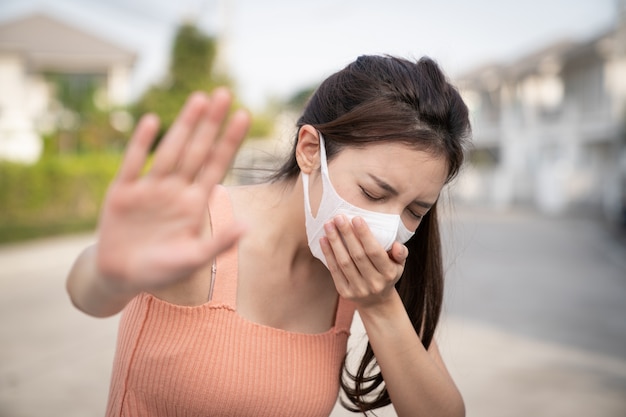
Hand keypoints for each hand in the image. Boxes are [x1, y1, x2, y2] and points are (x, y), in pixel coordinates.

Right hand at [96, 88, 249, 292]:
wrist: (120, 276)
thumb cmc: (161, 270)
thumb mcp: (193, 259)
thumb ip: (218, 244)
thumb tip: (247, 227)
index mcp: (194, 203)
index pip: (216, 165)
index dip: (229, 141)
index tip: (244, 116)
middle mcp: (175, 190)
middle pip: (197, 150)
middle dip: (211, 123)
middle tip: (224, 93)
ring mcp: (149, 188)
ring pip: (170, 150)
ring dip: (184, 125)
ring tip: (199, 99)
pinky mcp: (122, 192)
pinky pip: (133, 163)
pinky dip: (141, 144)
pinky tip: (151, 122)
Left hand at [320, 215, 407, 307]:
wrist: (377, 302)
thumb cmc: (387, 274)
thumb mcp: (399, 265)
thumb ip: (400, 253)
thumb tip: (396, 244)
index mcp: (388, 273)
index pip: (374, 252)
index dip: (364, 235)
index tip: (356, 218)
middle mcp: (374, 283)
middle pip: (357, 255)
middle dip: (347, 234)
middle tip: (338, 217)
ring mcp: (358, 289)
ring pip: (344, 262)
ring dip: (335, 242)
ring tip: (328, 225)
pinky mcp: (345, 293)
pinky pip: (335, 271)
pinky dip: (328, 254)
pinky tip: (323, 240)